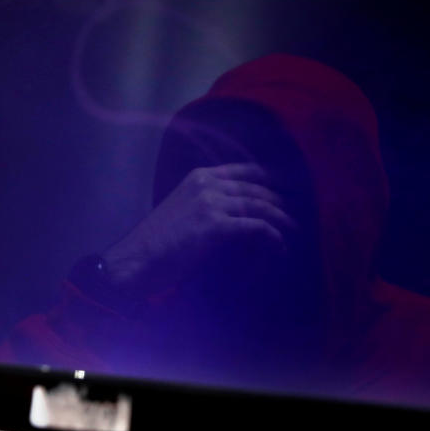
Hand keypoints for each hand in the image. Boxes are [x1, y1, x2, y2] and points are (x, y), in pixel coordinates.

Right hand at [102, 163, 295, 299]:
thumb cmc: (155, 243)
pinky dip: (273, 237)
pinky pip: (257, 228)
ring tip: (293, 231)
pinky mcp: (216, 225)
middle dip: (279, 202)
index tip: (283, 189)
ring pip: (261, 206)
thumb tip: (231, 216)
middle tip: (293, 216)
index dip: (268, 179)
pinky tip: (280, 247)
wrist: (136, 259)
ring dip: (282, 220)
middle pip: (256, 189)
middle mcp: (207, 183)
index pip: (244, 171)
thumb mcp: (179, 210)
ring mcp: (212, 202)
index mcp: (198, 177)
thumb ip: (204, 205)